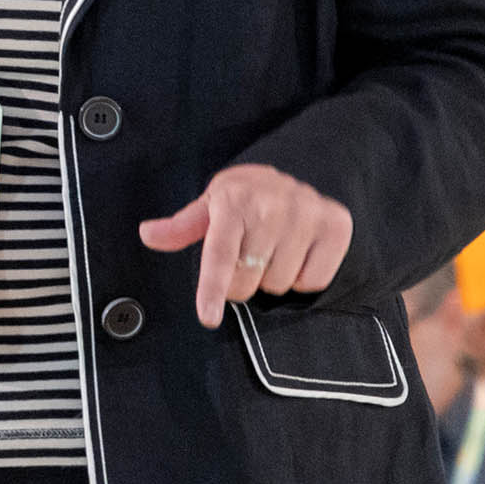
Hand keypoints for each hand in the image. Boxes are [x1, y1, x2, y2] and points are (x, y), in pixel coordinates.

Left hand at [137, 163, 352, 328]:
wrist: (297, 166)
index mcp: (233, 201)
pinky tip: (297, 251)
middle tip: (246, 255)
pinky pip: (312, 281)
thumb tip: (148, 235)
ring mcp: (307, 214)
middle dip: (241, 280)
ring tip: (272, 248)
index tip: (208, 317)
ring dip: (271, 278)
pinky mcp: (336, 225)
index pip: (221, 254)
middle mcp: (272, 206)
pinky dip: (301, 277)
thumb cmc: (246, 195)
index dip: (213, 288)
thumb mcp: (211, 204)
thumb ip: (182, 227)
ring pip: (279, 285)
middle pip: (248, 281)